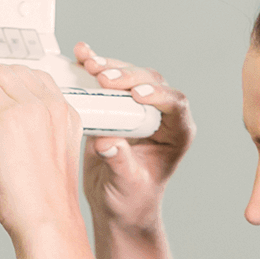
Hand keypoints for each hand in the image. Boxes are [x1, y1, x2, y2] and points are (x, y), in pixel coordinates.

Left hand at [0, 63, 84, 238]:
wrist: (48, 219)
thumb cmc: (44, 202)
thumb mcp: (45, 158)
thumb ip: (26, 136)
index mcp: (66, 116)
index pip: (38, 80)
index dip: (13, 77)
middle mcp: (52, 107)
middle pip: (17, 72)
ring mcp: (30, 109)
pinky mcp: (6, 117)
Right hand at [75, 42, 194, 234]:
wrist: (115, 203)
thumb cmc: (131, 199)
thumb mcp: (126, 185)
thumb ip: (120, 163)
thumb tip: (106, 141)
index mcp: (176, 134)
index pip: (176, 105)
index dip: (159, 94)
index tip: (137, 95)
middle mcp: (161, 116)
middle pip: (150, 83)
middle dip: (128, 77)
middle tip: (104, 78)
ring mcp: (138, 108)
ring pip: (129, 76)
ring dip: (109, 67)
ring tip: (88, 63)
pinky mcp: (117, 105)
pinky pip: (109, 81)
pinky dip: (95, 67)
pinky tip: (83, 55)